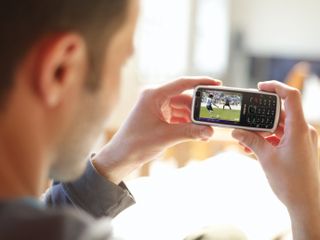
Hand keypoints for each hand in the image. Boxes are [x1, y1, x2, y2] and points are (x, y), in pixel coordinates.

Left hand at [93, 77, 220, 183]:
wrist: (121, 157)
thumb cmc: (136, 144)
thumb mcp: (166, 137)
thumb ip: (189, 132)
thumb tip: (210, 131)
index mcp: (153, 95)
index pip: (182, 84)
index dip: (201, 82)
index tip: (217, 84)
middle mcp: (155, 97)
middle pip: (184, 98)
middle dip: (198, 110)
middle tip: (212, 119)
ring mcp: (157, 107)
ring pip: (182, 109)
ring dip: (194, 119)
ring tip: (205, 131)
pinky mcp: (159, 117)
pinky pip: (178, 117)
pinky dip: (187, 124)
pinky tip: (197, 133)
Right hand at [232, 81, 319, 238]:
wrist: (306, 203)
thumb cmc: (291, 182)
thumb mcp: (266, 158)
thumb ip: (251, 141)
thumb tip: (237, 131)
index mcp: (299, 129)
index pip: (291, 97)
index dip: (276, 87)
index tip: (260, 88)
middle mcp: (302, 131)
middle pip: (280, 113)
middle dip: (260, 115)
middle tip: (244, 118)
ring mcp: (301, 140)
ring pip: (278, 126)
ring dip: (261, 131)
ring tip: (244, 138)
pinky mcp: (297, 148)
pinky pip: (280, 137)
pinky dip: (267, 140)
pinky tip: (251, 147)